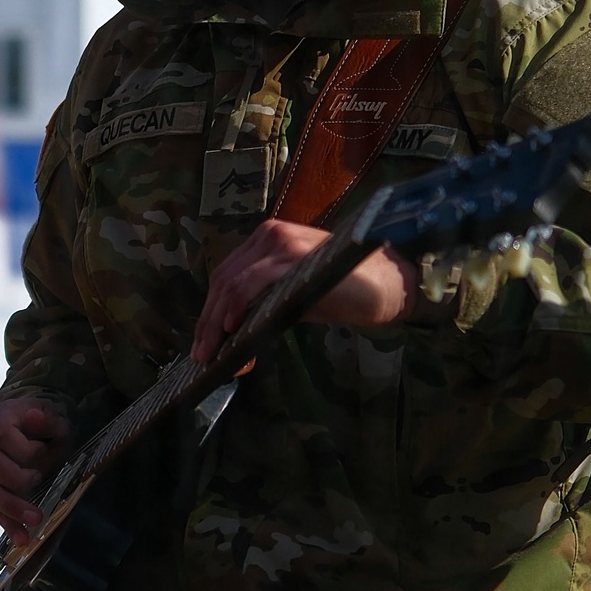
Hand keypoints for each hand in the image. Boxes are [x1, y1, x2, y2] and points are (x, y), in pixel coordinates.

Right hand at [0, 398, 71, 544]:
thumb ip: (47, 419)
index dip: (22, 447)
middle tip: (38, 483)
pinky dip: (7, 523)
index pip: (1, 434)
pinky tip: (21, 538)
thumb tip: (34, 416)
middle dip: (14, 479)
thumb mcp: (55, 418)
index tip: (42, 452)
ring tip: (34, 522)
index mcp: (0, 417)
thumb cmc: (47, 425)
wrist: (36, 430)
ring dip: (10, 507)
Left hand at [192, 219, 417, 363]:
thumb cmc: (344, 291)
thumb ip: (264, 305)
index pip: (226, 275)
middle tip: (201, 355)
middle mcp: (270, 235)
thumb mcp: (295, 296)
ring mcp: (281, 243)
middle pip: (223, 280)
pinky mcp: (294, 258)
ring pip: (232, 283)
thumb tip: (233, 334)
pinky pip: (253, 282)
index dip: (210, 311)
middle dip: (208, 322)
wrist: (389, 283)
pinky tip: (232, 329)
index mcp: (267, 240)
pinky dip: (237, 307)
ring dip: (217, 322)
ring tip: (213, 353)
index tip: (203, 344)